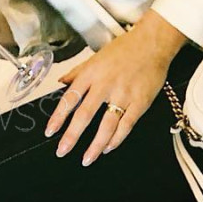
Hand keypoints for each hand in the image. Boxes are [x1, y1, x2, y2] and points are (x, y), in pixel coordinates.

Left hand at [45, 10, 186, 164]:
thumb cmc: (124, 49)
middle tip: (62, 151)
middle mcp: (105, 85)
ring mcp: (123, 94)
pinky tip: (107, 147)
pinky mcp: (140, 102)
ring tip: (86, 158)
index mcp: (91, 74)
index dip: (58, 117)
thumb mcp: (95, 58)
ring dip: (95, 145)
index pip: (69, 99)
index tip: (50, 131)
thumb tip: (61, 83)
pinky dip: (116, 139)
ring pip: (106, 125)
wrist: (152, 43)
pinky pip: (126, 125)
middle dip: (72, 136)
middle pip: (84, 115)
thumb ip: (77, 73)